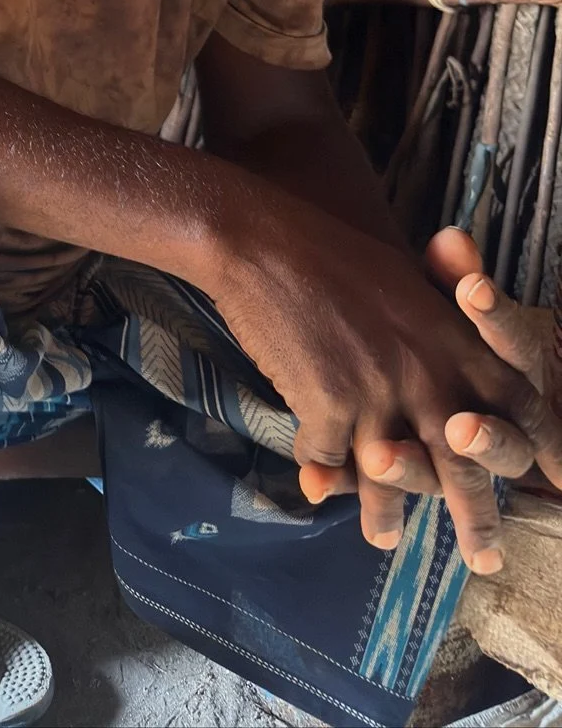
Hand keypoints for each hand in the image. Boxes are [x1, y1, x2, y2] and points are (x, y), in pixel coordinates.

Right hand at [213, 199, 561, 572]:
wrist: (264, 238)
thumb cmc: (333, 250)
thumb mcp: (404, 276)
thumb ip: (443, 315)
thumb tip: (471, 332)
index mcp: (456, 340)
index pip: (518, 402)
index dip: (537, 444)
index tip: (552, 479)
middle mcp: (429, 374)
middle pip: (468, 463)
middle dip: (477, 517)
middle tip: (486, 559)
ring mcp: (380, 394)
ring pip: (393, 476)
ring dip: (387, 513)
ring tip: (385, 540)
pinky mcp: (330, 407)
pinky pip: (331, 458)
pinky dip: (322, 471)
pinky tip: (316, 484)